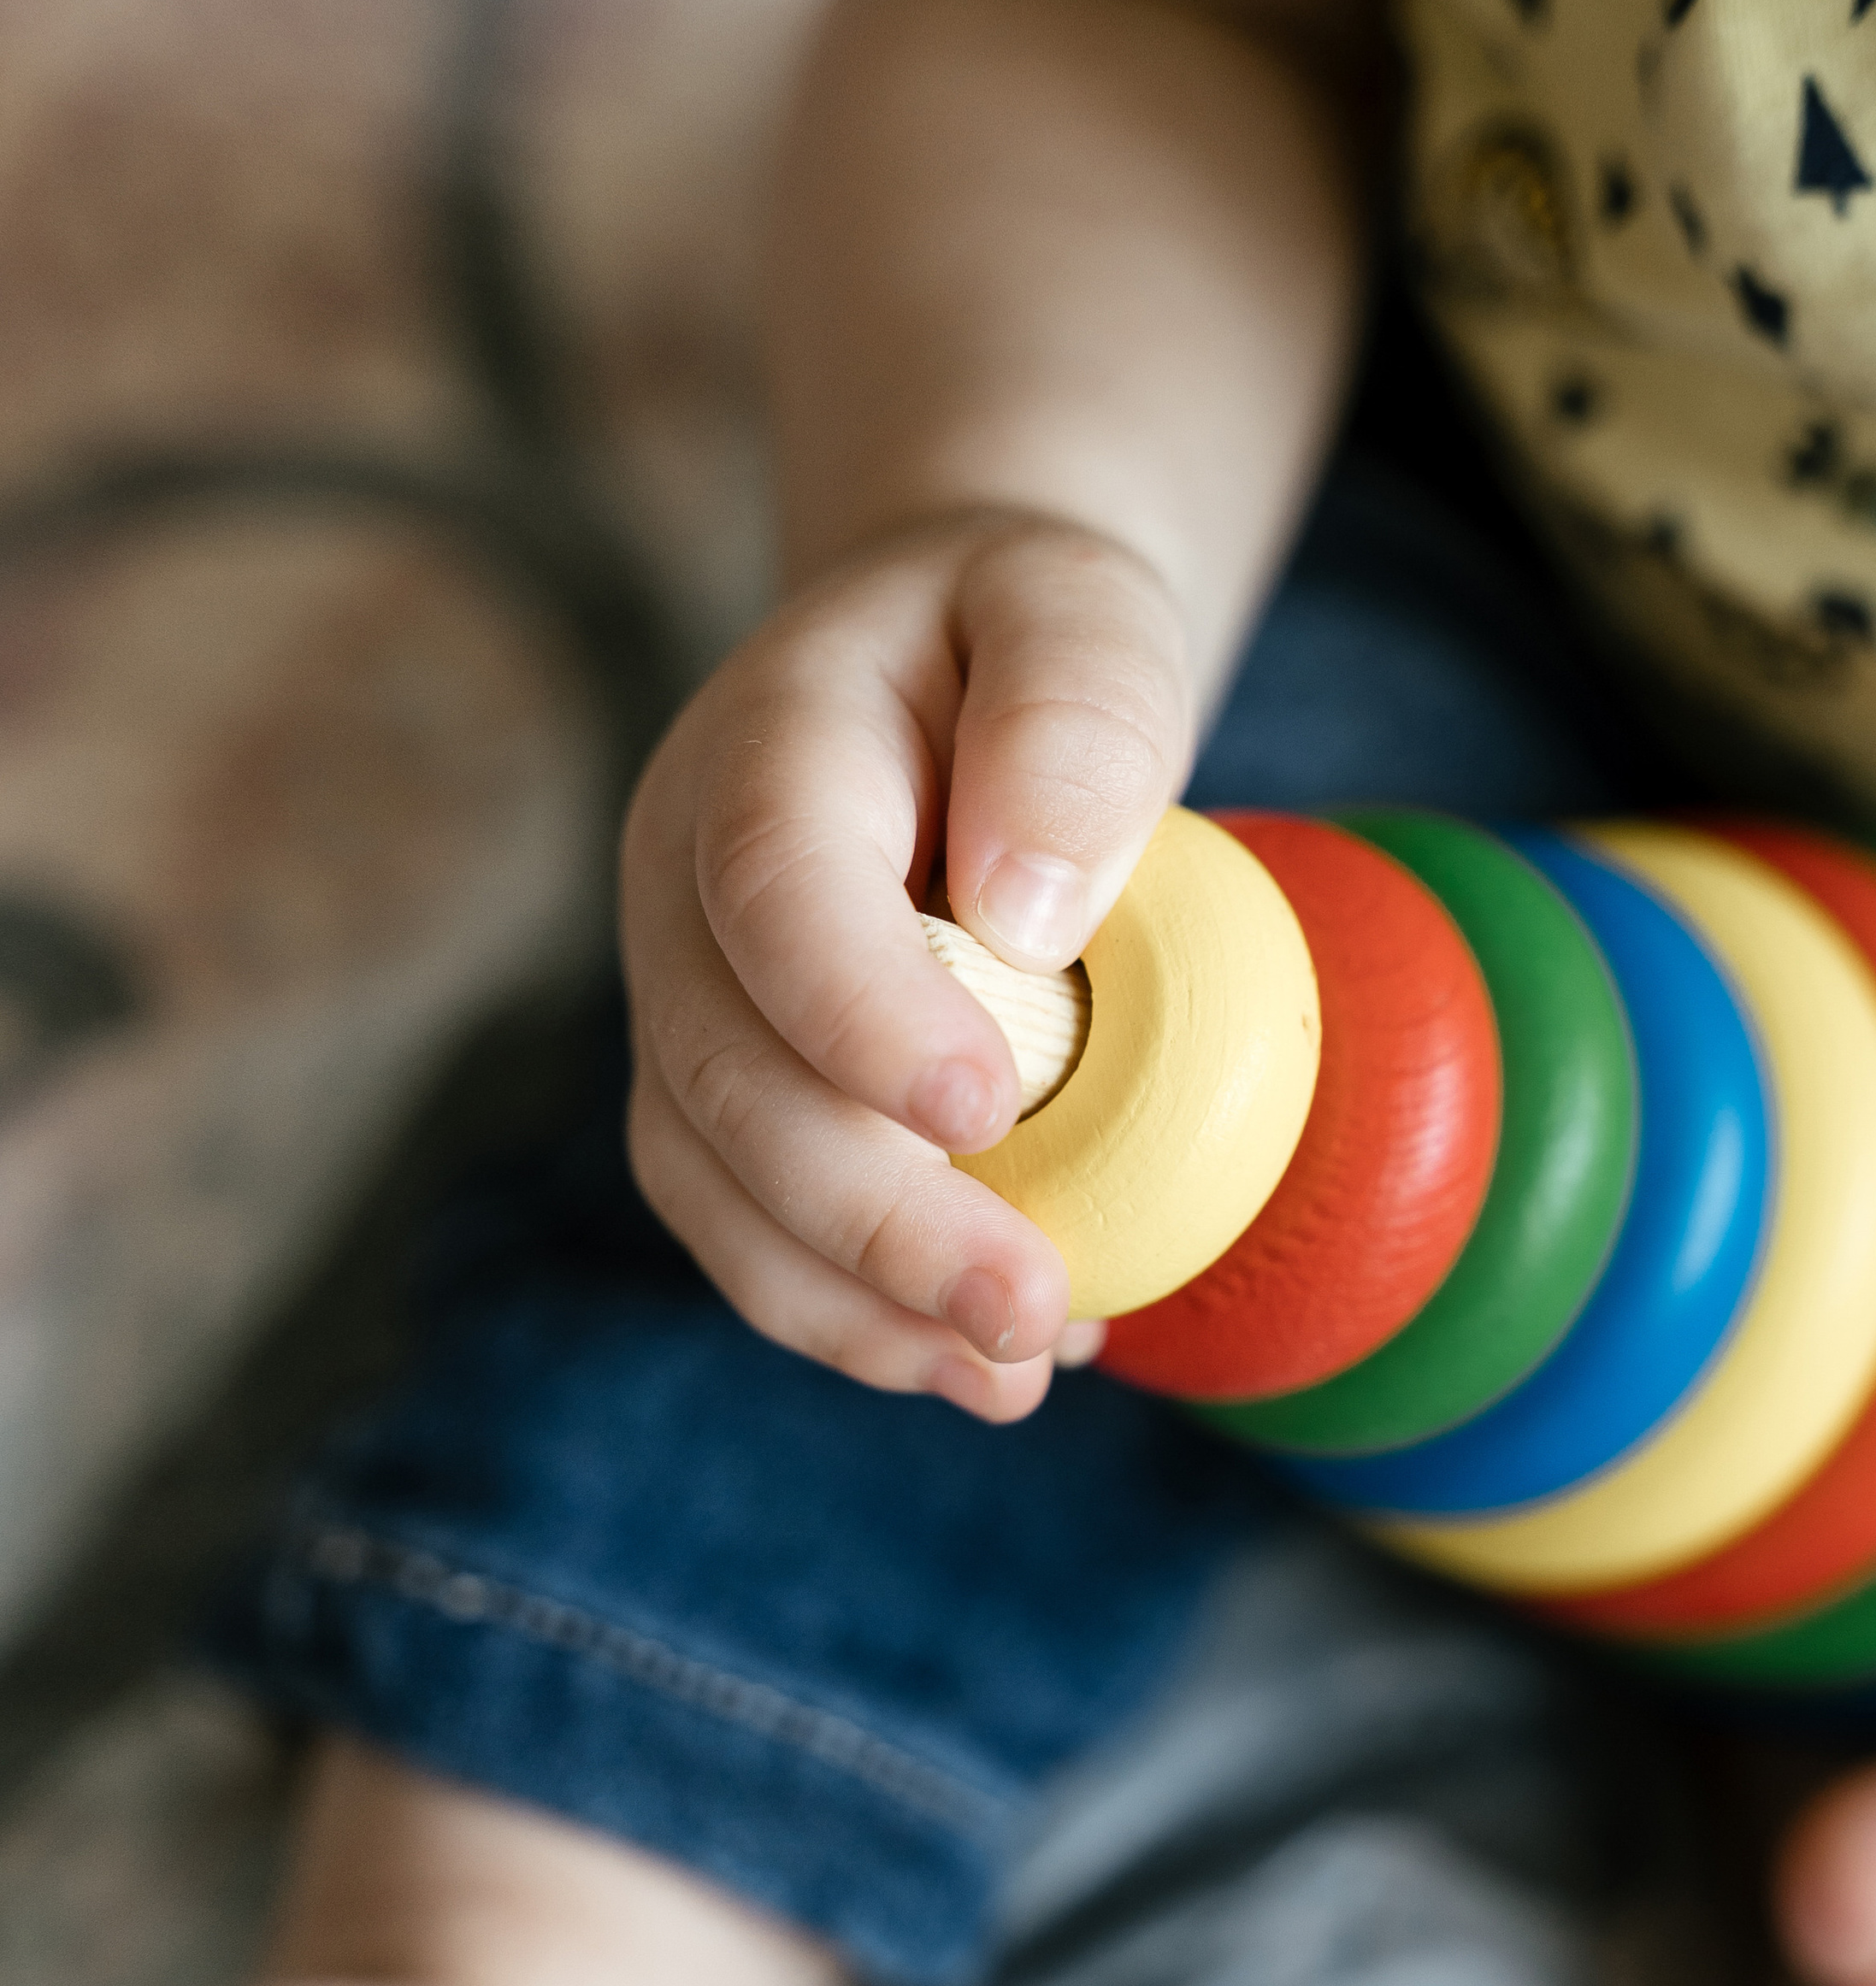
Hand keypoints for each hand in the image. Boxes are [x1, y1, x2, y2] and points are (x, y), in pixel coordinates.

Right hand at [620, 510, 1194, 1415]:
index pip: (773, 882)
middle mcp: (682, 884)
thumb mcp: (1082, 610)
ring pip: (714, 1186)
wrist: (947, 661)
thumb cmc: (1023, 638)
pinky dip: (857, 1319)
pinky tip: (982, 1364)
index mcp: (767, 742)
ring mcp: (686, 1000)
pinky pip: (750, 1234)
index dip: (856, 1009)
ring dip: (856, 1306)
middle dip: (873, 1219)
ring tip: (1016, 1374)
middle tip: (1032, 1312)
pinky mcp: (721, 1098)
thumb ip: (1075, 717)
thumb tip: (1028, 909)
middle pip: (728, 1075)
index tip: (981, 1112)